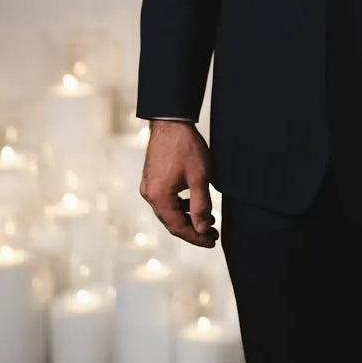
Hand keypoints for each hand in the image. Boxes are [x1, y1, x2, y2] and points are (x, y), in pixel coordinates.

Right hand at [140, 121, 216, 247]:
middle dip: (193, 229)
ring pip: (169, 212)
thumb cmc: (186, 147)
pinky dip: (181, 205)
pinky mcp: (151, 179)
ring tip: (209, 218)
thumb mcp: (199, 177)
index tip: (212, 241)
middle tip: (213, 233)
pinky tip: (194, 202)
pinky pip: (166, 200)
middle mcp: (149, 195)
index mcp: (159, 198)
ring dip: (188, 217)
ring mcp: (148, 187)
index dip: (196, 237)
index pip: (178, 227)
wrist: (171, 121)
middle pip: (172, 222)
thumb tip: (202, 229)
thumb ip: (201, 205)